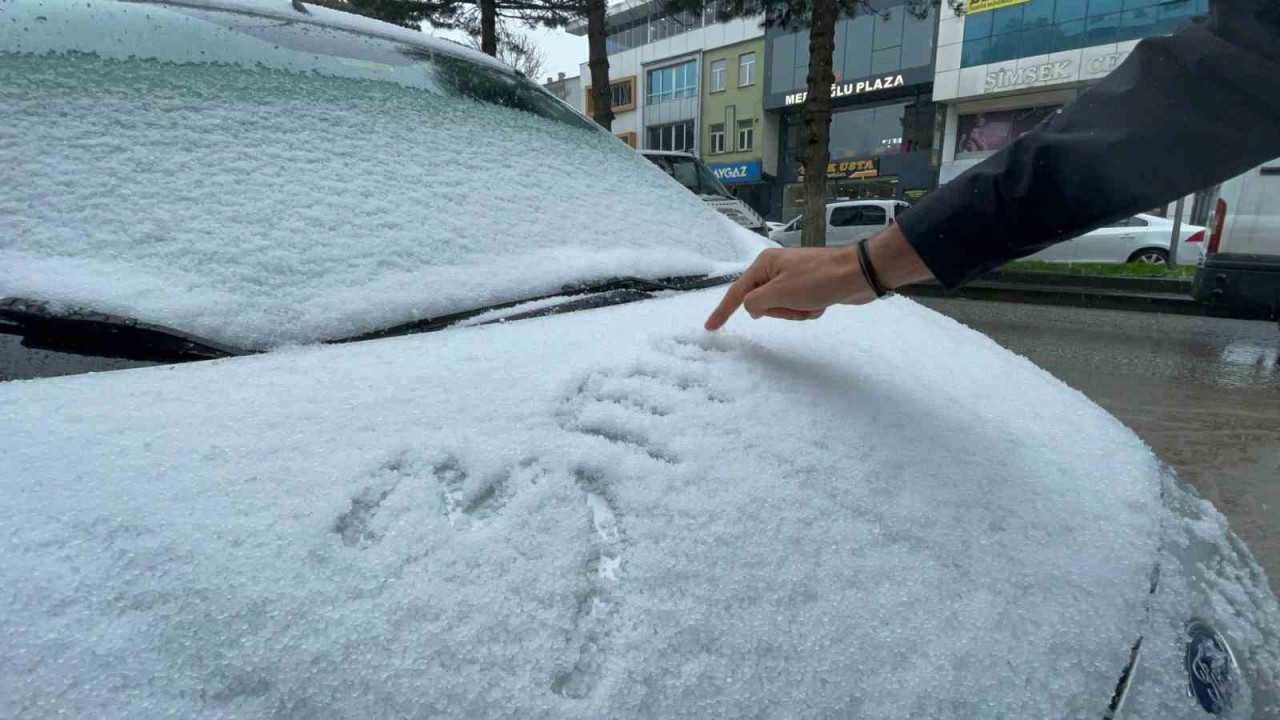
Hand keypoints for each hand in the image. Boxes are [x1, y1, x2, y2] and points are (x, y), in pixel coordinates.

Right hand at [704, 224, 932, 330]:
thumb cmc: (818, 281)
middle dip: (780, 311)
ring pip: (781, 308)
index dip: (722, 311)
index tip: (710, 328)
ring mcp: (793, 278)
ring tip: (813, 303)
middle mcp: (776, 269)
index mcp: (764, 264)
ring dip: (796, 312)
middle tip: (797, 304)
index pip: (736, 293)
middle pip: (762, 303)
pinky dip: (809, 310)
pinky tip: (822, 303)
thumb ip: (755, 303)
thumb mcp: (780, 293)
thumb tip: (751, 308)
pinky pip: (799, 308)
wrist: (858, 274)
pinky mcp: (809, 287)